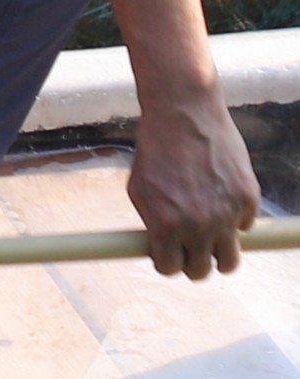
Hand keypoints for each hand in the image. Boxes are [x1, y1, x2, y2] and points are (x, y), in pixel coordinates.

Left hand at [128, 100, 259, 278]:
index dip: (167, 262)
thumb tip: (161, 247)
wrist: (183, 115)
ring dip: (219, 255)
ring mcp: (227, 215)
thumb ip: (152, 222)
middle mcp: (199, 225)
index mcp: (167, 225)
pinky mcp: (248, 200)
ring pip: (229, 261)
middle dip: (193, 263)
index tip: (168, 254)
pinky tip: (222, 199)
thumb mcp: (139, 188)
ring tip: (211, 241)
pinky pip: (245, 226)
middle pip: (201, 272)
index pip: (169, 268)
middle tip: (190, 250)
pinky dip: (235, 220)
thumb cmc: (155, 149)